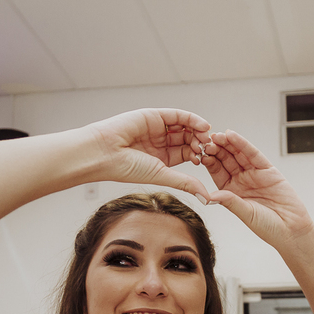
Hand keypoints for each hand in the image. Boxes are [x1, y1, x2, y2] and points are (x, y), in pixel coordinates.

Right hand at [87, 108, 213, 199]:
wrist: (104, 153)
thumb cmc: (126, 168)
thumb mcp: (162, 175)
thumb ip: (186, 182)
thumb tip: (207, 198)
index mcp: (163, 158)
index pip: (187, 153)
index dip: (199, 155)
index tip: (209, 160)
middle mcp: (161, 142)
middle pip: (188, 139)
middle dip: (201, 143)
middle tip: (210, 148)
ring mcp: (157, 128)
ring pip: (185, 126)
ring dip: (198, 131)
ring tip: (207, 138)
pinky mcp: (154, 115)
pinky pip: (177, 115)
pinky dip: (192, 119)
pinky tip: (203, 126)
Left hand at [201, 130, 313, 245]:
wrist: (291, 230)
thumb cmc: (267, 226)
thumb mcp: (245, 213)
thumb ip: (229, 201)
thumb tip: (209, 196)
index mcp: (231, 191)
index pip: (217, 172)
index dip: (209, 162)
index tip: (199, 153)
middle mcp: (241, 180)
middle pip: (226, 160)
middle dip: (217, 149)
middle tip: (206, 139)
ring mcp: (254, 174)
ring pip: (238, 154)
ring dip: (228, 143)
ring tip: (218, 135)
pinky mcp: (268, 170)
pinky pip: (253, 154)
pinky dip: (243, 144)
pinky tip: (233, 135)